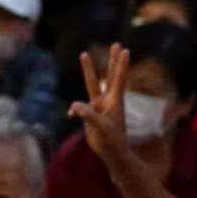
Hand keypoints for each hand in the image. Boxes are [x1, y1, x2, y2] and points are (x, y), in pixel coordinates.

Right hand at [69, 43, 131, 166]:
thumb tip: (75, 106)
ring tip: (84, 54)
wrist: (111, 153)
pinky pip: (79, 106)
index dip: (121, 64)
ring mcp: (99, 105)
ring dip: (89, 70)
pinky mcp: (91, 113)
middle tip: (116, 44)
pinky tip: (71, 115)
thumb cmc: (112, 141)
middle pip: (109, 75)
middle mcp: (108, 99)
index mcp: (115, 101)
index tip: (125, 49)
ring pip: (93, 84)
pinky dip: (75, 109)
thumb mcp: (102, 128)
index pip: (119, 79)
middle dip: (112, 60)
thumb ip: (89, 115)